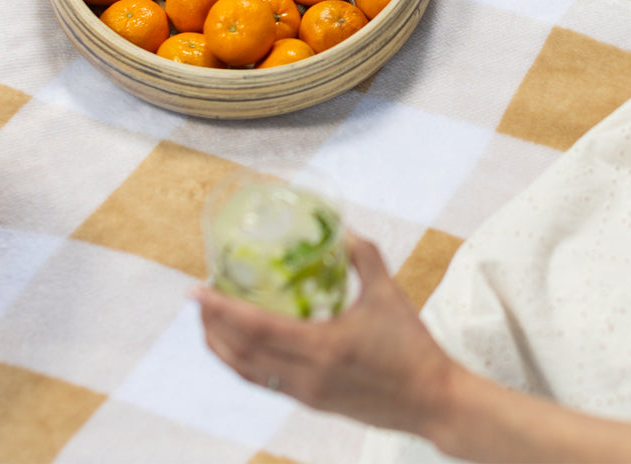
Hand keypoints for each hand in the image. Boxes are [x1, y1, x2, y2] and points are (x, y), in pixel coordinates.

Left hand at [194, 232, 453, 435]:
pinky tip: (240, 345)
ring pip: (247, 372)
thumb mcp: (389, 294)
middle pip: (241, 353)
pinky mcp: (312, 402)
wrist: (433, 401)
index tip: (197, 291)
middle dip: (213, 325)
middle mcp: (307, 375)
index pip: (256, 328)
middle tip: (199, 298)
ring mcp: (307, 393)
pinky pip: (264, 382)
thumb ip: (364, 257)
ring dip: (222, 346)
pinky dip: (243, 363)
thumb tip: (341, 228)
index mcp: (323, 347)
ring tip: (209, 320)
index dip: (221, 309)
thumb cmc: (413, 347)